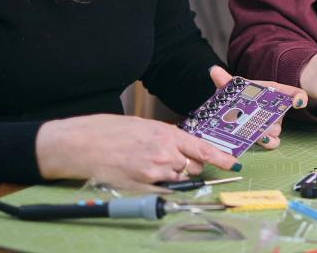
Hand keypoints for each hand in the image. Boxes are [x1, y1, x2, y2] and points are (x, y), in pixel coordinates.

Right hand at [35, 113, 237, 191]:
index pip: (202, 149)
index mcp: (167, 134)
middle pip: (192, 167)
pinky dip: (158, 185)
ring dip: (171, 175)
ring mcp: (154, 173)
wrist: (83, 144)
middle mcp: (165, 154)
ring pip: (177, 179)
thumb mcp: (145, 126)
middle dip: (187, 165)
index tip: (232, 163)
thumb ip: (168, 138)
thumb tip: (183, 150)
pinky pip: (162, 190)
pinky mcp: (142, 188)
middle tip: (168, 158)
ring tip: (147, 163)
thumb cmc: (111, 131)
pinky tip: (143, 174)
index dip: (221, 158)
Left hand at [208, 65, 306, 148]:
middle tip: (263, 123)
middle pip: (280, 114)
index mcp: (271, 92)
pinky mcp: (266, 137)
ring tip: (257, 133)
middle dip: (273, 119)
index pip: (290, 92)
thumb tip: (214, 71)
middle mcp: (274, 108)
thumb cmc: (239, 96)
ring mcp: (271, 123)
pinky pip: (273, 141)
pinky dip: (269, 143)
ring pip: (276, 129)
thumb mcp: (233, 88)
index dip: (297, 95)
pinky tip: (262, 141)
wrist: (236, 111)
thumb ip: (226, 80)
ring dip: (267, 132)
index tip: (299, 101)